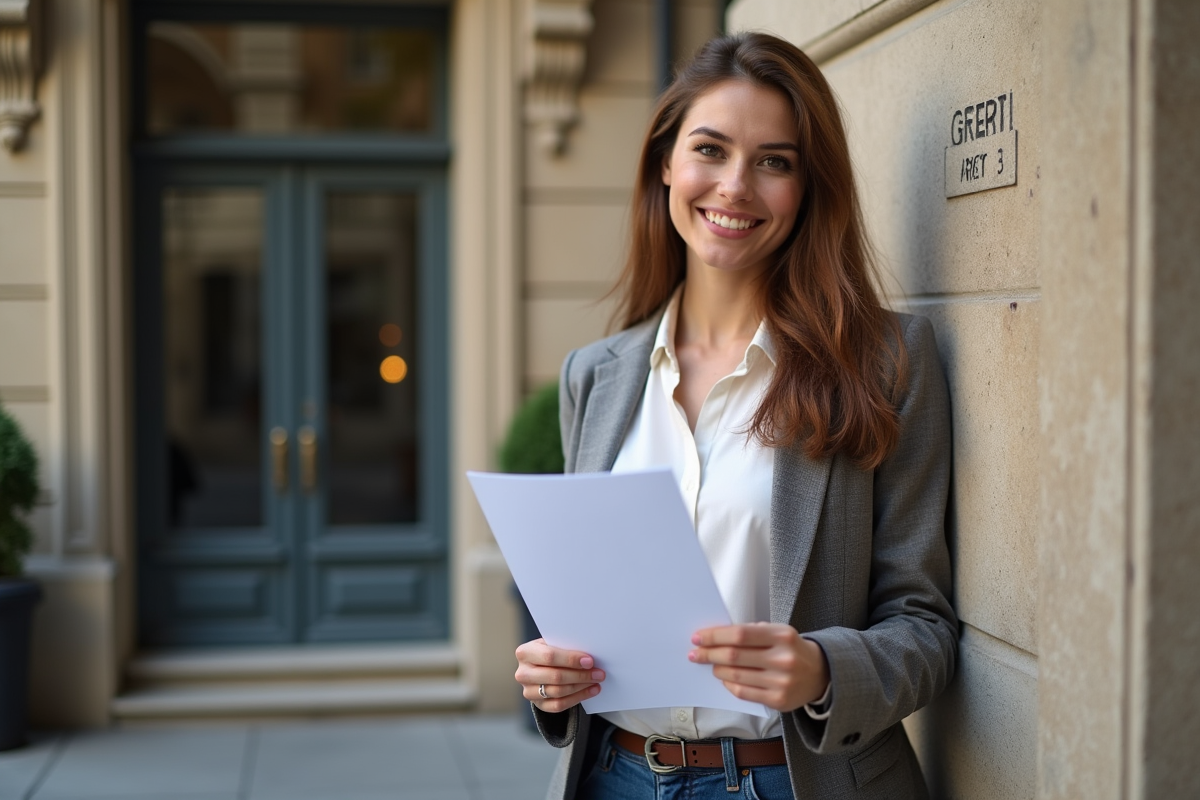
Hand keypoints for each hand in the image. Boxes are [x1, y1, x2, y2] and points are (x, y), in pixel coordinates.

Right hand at [515, 638, 604, 713]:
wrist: (539, 667)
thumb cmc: (549, 651)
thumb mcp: (552, 643)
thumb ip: (565, 646)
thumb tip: (589, 656)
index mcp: (525, 653)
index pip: (549, 656)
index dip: (571, 659)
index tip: (590, 661)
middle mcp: (523, 673)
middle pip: (555, 676)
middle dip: (580, 675)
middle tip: (598, 673)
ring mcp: (528, 691)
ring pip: (558, 692)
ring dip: (581, 687)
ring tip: (596, 681)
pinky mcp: (538, 704)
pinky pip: (559, 705)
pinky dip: (578, 698)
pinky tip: (591, 691)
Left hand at [689, 623, 829, 711]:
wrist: (821, 674)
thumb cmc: (792, 649)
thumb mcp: (779, 631)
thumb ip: (752, 632)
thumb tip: (717, 636)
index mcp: (782, 636)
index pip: (740, 634)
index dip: (715, 636)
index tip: (698, 637)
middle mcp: (783, 659)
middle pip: (734, 656)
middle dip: (709, 654)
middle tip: (696, 653)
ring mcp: (781, 682)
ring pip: (736, 676)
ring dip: (717, 669)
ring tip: (711, 665)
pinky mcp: (779, 701)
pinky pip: (744, 693)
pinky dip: (729, 684)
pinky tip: (724, 678)